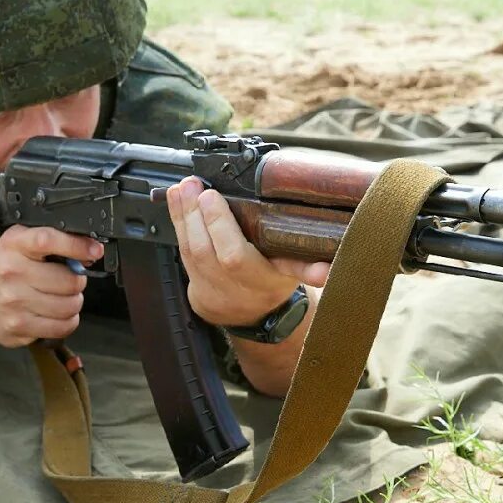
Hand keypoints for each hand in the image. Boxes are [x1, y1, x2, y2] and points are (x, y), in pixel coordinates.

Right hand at [0, 225, 100, 347]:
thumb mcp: (24, 243)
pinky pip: (62, 327)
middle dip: (77, 281)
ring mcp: (14, 302)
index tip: (94, 251)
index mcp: (14, 245)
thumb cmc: (8, 269)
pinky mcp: (18, 327)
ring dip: (73, 302)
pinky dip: (67, 321)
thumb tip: (91, 251)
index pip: (48, 240)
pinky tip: (56, 313)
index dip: (77, 246)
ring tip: (60, 297)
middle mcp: (11, 272)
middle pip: (69, 281)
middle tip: (67, 280)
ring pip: (70, 305)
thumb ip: (56, 242)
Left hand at [166, 177, 329, 326]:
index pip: (236, 258)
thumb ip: (308, 266)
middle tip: (193, 185)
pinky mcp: (194, 289)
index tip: (214, 196)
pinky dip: (177, 225)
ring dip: (183, 216)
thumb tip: (327, 270)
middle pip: (206, 251)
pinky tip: (176, 202)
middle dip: (196, 214)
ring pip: (190, 252)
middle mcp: (233, 288)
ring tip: (182, 188)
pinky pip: (181, 256)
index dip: (220, 228)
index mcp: (261, 282)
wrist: (255, 317)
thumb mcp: (294, 274)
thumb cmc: (275, 283)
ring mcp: (211, 290)